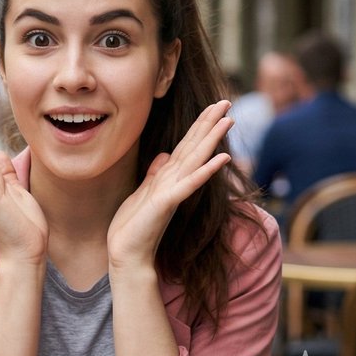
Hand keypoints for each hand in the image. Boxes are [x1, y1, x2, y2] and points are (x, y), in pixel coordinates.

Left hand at [106, 100, 232, 271]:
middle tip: (227, 101)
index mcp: (169, 177)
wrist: (127, 253)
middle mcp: (176, 182)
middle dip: (210, 123)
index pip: (187, 146)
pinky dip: (204, 170)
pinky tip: (221, 158)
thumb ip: (156, 173)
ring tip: (228, 120)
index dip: (199, 125)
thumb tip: (165, 155)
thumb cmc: (134, 225)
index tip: (212, 106)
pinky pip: (189, 183)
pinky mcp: (167, 203)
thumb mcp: (144, 191)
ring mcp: (174, 192)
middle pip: (196, 147)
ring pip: (196, 160)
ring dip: (212, 139)